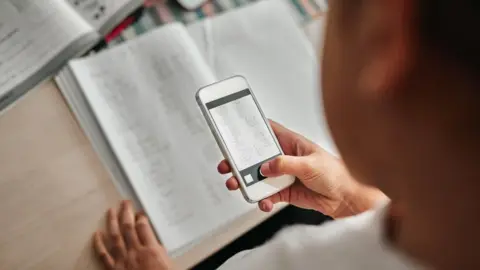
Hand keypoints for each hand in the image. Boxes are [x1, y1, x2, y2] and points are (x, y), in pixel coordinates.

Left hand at [93, 201, 173, 269]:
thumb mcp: (167, 263)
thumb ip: (159, 250)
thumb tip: (153, 241)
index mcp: (151, 250)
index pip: (143, 227)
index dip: (140, 217)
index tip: (139, 211)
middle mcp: (135, 252)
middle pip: (128, 228)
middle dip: (126, 213)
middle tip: (124, 202)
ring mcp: (122, 261)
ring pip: (115, 237)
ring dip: (112, 222)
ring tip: (110, 211)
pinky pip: (103, 255)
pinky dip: (99, 244)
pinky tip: (96, 234)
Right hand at [217, 120, 381, 217]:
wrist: (347, 199)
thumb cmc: (337, 174)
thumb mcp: (309, 165)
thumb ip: (285, 165)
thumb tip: (265, 166)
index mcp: (291, 143)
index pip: (267, 131)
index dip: (250, 130)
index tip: (234, 132)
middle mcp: (285, 158)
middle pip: (256, 156)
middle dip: (240, 161)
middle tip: (228, 166)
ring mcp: (284, 175)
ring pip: (258, 177)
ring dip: (247, 182)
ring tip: (238, 185)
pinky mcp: (285, 192)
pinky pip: (267, 195)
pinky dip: (262, 200)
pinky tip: (263, 202)